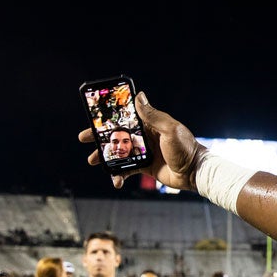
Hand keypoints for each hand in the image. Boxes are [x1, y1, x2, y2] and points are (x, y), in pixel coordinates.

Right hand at [79, 91, 204, 190]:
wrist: (194, 173)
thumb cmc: (185, 148)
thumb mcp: (170, 129)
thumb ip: (153, 115)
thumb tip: (138, 96)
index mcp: (149, 124)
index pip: (125, 117)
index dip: (109, 117)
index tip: (93, 116)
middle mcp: (144, 136)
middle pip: (116, 135)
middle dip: (99, 137)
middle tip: (83, 138)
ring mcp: (143, 152)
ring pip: (118, 153)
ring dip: (104, 157)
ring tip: (93, 161)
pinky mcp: (144, 166)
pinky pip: (126, 170)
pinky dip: (118, 175)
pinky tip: (116, 181)